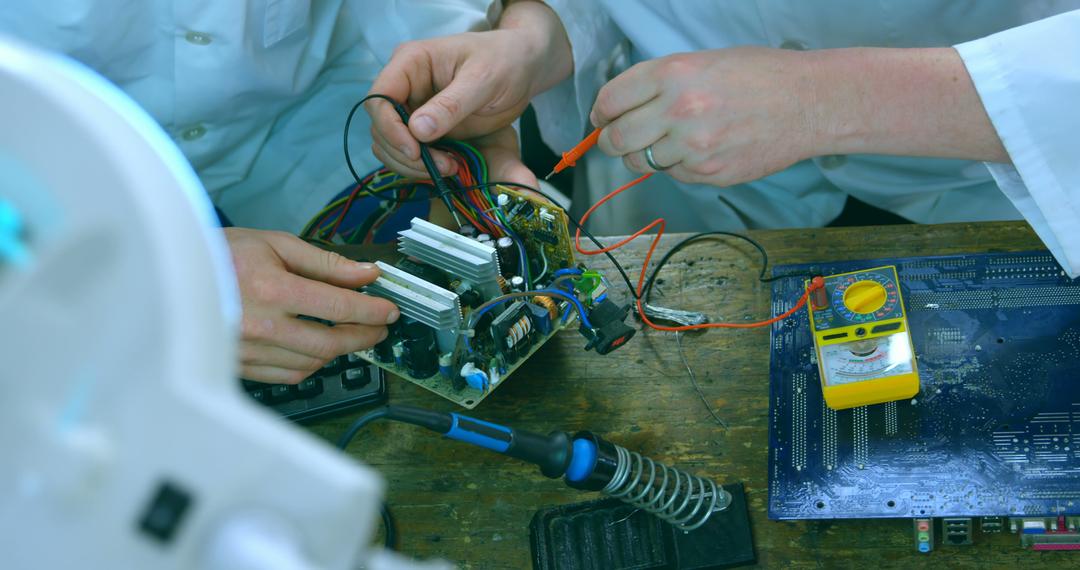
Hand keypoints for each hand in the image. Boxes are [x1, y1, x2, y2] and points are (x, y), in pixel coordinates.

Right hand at [225, 228, 398, 383]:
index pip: (339, 306)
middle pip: (330, 343)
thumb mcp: (275, 244)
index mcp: (272, 289)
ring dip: (338, 350)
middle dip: (364, 336)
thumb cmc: (221, 254)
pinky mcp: (239, 365)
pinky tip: (317, 348)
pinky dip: (310, 364)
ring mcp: (248, 351)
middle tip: (379, 327)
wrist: (169, 275)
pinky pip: (287, 376)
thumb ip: (325, 262)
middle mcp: (261, 325)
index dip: (372, 310)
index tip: (389, 310)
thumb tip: (366, 273)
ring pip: (312, 363)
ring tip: (350, 334)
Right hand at [366, 0, 570, 184]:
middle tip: (442, 166)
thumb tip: (418, 131)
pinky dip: (424, 167)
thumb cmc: (503, 61)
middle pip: (381, 127)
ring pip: (391, 145)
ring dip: (414, 165)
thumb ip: (451, 105)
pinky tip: (451, 167)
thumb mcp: (482, 79)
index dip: (389, 127)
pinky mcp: (426, 130)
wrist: (522, 68)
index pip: (379, 98)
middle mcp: (405, 87)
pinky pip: (411, 154)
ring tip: (451, 168)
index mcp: (411, 63)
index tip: (414, 150)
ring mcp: (413, 109)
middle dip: (406, 152)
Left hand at [591, 47, 824, 186]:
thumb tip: (618, 107)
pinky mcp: (707, 174)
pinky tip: (700, 148)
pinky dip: (677, 165)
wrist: (808, 103)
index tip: (603, 117)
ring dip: (645, 154)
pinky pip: (672, 174)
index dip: (601, 112)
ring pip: (640, 162)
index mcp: (672, 74)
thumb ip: (658, 83)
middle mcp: (677, 111)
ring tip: (670, 140)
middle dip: (611, 140)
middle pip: (615, 139)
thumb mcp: (701, 62)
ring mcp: (692, 147)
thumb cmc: (758, 75)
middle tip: (619, 137)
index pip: (610, 101)